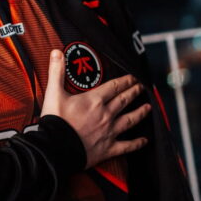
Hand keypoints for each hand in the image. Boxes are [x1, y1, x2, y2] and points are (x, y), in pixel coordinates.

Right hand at [41, 49, 149, 168]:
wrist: (56, 148)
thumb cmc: (55, 121)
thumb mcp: (53, 93)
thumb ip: (56, 71)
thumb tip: (56, 52)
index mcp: (94, 101)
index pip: (114, 86)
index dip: (125, 80)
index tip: (133, 77)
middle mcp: (106, 114)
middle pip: (124, 100)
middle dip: (134, 92)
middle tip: (142, 87)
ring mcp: (109, 132)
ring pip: (130, 120)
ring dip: (140, 112)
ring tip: (148, 107)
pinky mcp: (108, 148)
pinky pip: (127, 146)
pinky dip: (137, 143)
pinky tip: (144, 141)